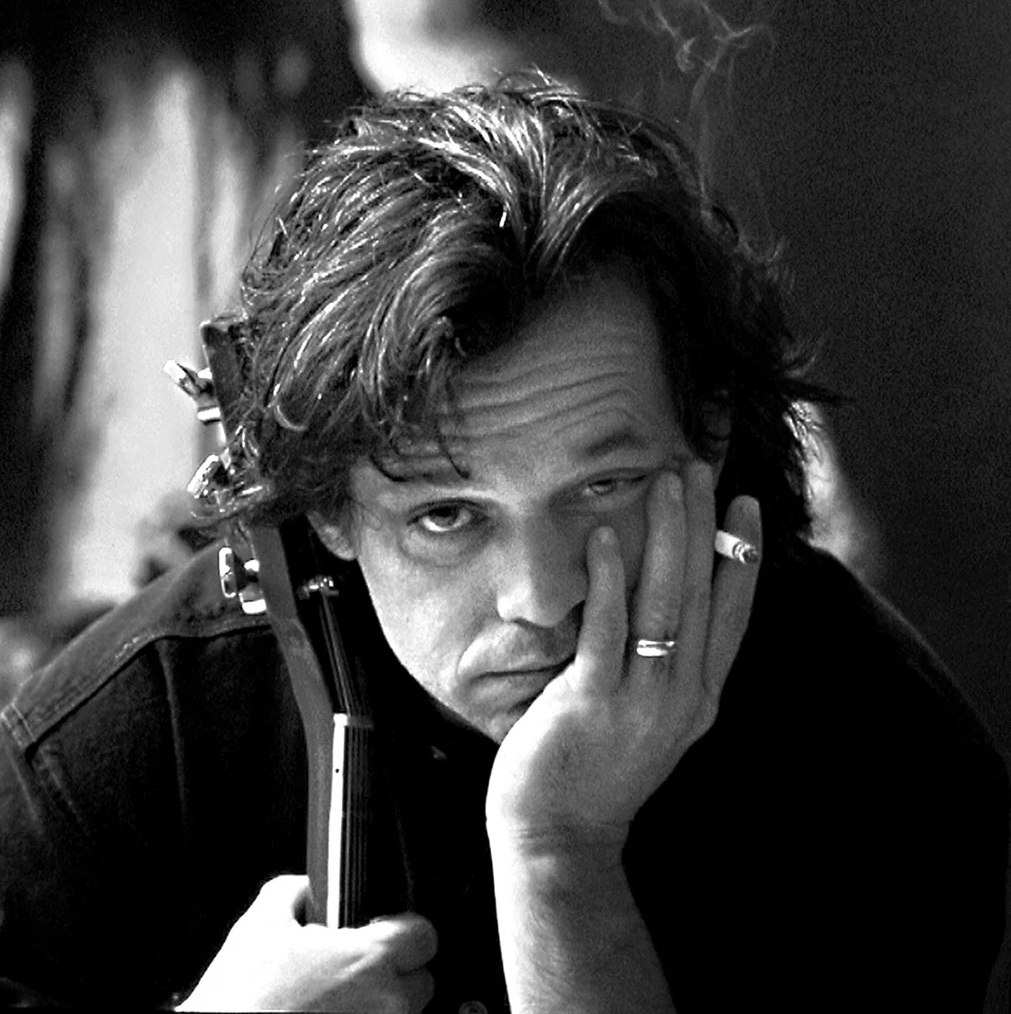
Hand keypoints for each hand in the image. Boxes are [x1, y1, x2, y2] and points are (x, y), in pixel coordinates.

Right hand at [178, 874, 436, 1013]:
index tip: (382, 928)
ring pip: (400, 1012)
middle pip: (420, 980)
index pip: (423, 934)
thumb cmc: (244, 998)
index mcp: (369, 961)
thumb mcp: (260, 923)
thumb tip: (305, 886)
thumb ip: (292, 891)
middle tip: (353, 964)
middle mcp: (387, 1005)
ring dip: (377, 1000)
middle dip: (392, 970)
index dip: (402, 926)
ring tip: (334, 995)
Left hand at [485, 460, 762, 856]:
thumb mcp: (642, 713)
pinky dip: (609, 580)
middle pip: (704, 594)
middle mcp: (682, 696)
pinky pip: (608, 631)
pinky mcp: (594, 703)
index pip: (732, 614)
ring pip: (665, 603)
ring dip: (666, 537)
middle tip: (701, 466)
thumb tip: (657, 601)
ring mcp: (643, 700)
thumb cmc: (590, 767)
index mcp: (698, 696)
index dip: (741, 556)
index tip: (743, 503)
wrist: (560, 837)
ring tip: (665, 481)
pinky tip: (604, 534)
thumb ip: (656, 664)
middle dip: (704, 526)